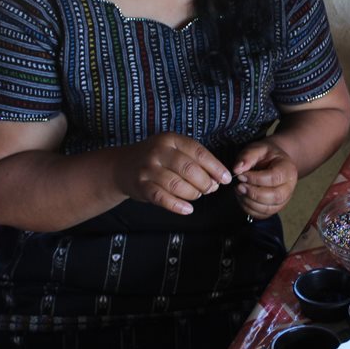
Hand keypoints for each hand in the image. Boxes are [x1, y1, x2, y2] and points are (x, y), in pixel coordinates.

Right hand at [115, 133, 231, 214]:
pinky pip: (162, 197)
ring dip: (192, 194)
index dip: (215, 167)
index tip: (226, 178)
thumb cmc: (156, 159)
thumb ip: (194, 160)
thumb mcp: (173, 150)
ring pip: (176, 184)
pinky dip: (177, 205)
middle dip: (205, 182)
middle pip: (189, 169)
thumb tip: (218, 179)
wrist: (122, 166)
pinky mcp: (141, 185)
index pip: (198, 152)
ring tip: (197, 195)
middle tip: (210, 189)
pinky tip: (187, 209)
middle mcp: (159, 151)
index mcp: (171, 139)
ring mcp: (148, 168)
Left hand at [232, 141, 298, 219]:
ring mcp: (283, 199)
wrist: (273, 162)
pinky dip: (249, 209)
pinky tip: (242, 198)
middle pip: (275, 196)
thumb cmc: (266, 155)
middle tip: (239, 186)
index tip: (241, 176)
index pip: (274, 178)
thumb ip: (247, 156)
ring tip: (239, 191)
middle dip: (253, 194)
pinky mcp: (275, 208)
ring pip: (268, 208)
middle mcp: (289, 186)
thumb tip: (237, 169)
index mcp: (288, 169)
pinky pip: (262, 215)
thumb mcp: (257, 149)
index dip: (255, 179)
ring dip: (249, 202)